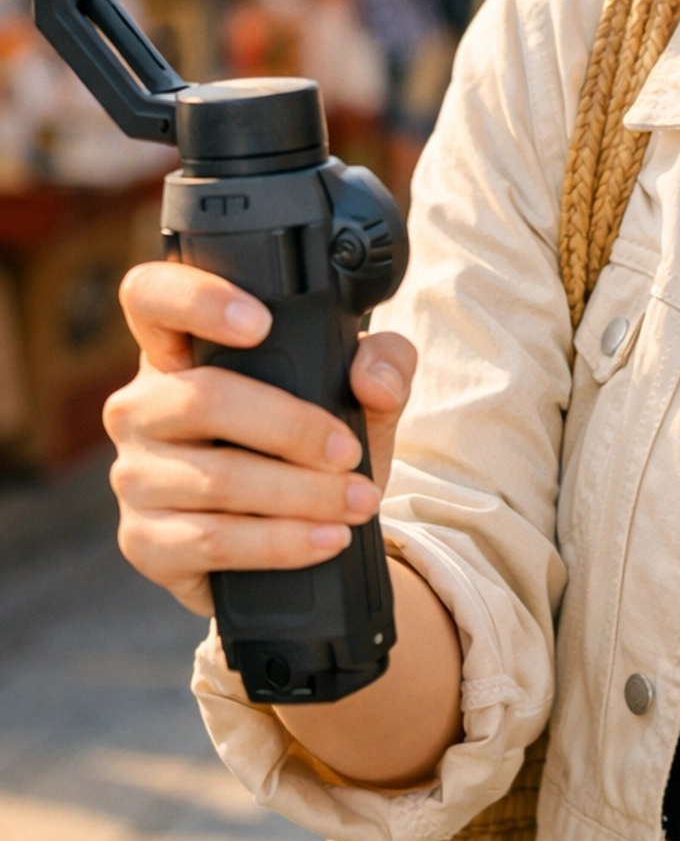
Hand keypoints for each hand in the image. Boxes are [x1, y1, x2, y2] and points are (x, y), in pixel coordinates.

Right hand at [106, 261, 415, 615]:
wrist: (294, 538)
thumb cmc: (311, 444)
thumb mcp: (356, 394)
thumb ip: (382, 363)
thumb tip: (373, 378)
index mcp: (180, 350)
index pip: (152, 297)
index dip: (195, 300)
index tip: (260, 324)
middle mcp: (143, 406)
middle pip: (202, 399)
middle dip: (292, 428)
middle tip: (348, 452)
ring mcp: (135, 475)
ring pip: (216, 479)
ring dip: (301, 495)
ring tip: (357, 502)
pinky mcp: (144, 542)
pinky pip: (211, 541)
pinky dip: (281, 543)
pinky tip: (326, 539)